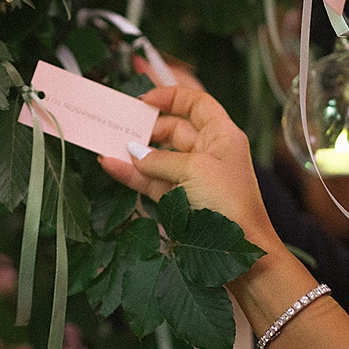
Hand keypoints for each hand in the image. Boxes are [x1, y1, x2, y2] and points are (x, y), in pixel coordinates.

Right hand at [99, 85, 279, 252]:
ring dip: (135, 152)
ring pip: (158, 157)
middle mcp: (208, 153)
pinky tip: (111, 165)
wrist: (240, 251)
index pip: (197, 104)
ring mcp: (192, 177)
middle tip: (119, 125)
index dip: (172, 97)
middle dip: (147, 127)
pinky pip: (151, 181)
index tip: (144, 100)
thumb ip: (161, 159)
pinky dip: (132, 174)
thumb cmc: (229, 203)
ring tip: (108, 143)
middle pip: (173, 129)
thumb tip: (133, 152)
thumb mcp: (195, 170)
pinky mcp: (178, 199)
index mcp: (222, 136)